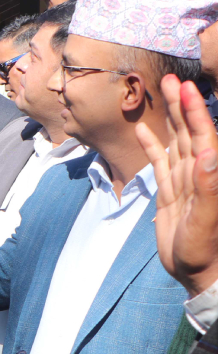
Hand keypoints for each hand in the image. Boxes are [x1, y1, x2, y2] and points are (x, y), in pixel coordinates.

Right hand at [135, 75, 217, 296]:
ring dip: (170, 118)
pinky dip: (153, 145)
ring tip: (162, 94)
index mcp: (207, 176)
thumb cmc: (203, 251)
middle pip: (189, 132)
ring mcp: (183, 182)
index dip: (195, 112)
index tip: (188, 88)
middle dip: (182, 106)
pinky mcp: (170, 193)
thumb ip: (208, 186)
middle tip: (172, 80)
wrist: (197, 274)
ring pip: (176, 142)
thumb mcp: (204, 220)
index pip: (202, 136)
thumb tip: (210, 152)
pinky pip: (160, 163)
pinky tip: (143, 129)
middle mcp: (197, 174)